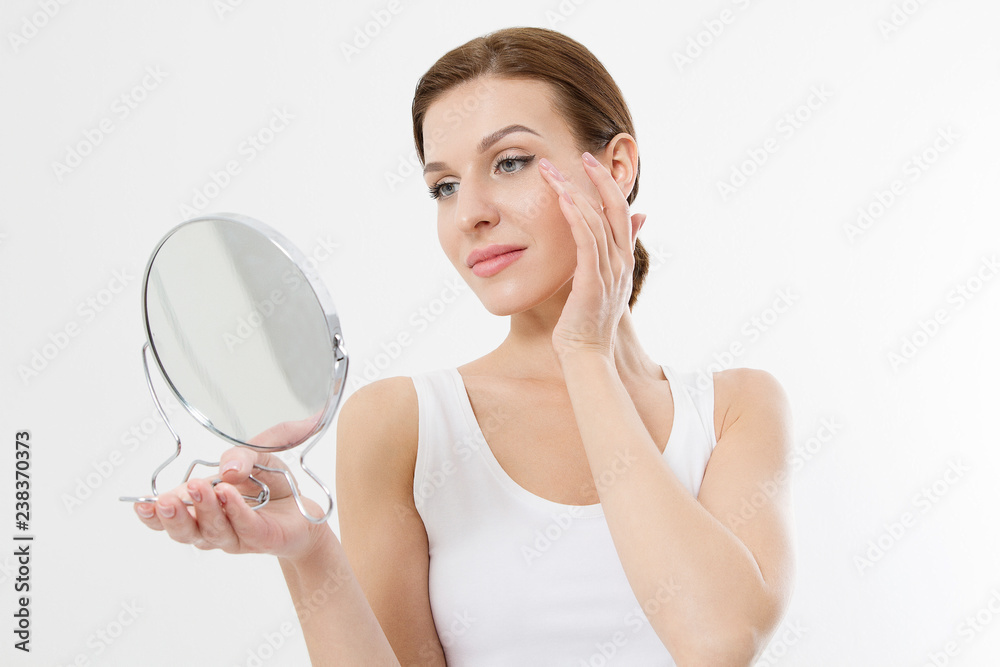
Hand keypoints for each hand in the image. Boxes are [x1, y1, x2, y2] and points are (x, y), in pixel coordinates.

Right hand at [132, 446, 327, 562]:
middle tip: (167, 500)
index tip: (141, 504)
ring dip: (205, 509)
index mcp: (200, 507)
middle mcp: (212, 527)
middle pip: (186, 531)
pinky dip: (235, 511)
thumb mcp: (257, 456)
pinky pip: (245, 526)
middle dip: (175, 515)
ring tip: (201, 488)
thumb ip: (241, 455)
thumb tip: (228, 468)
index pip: (169, 516)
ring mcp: (235, 536)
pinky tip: (230, 496)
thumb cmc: (271, 484)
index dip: (154, 513)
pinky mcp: (261, 538)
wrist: (304, 509)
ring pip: (213, 530)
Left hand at [538, 151, 646, 359]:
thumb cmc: (584, 325)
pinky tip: (561, 199)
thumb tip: (623, 227)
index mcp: (622, 261)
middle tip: (581, 154)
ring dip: (574, 192)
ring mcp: (609, 272)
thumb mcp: (599, 285)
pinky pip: (586, 242)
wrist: (586, 356)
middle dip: (598, 179)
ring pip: (596, 221)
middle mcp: (620, 263)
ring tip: (555, 172)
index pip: (620, 213)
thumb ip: (606, 257)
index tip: (590, 164)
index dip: (608, 186)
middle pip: (615, 209)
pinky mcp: (592, 283)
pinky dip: (575, 217)